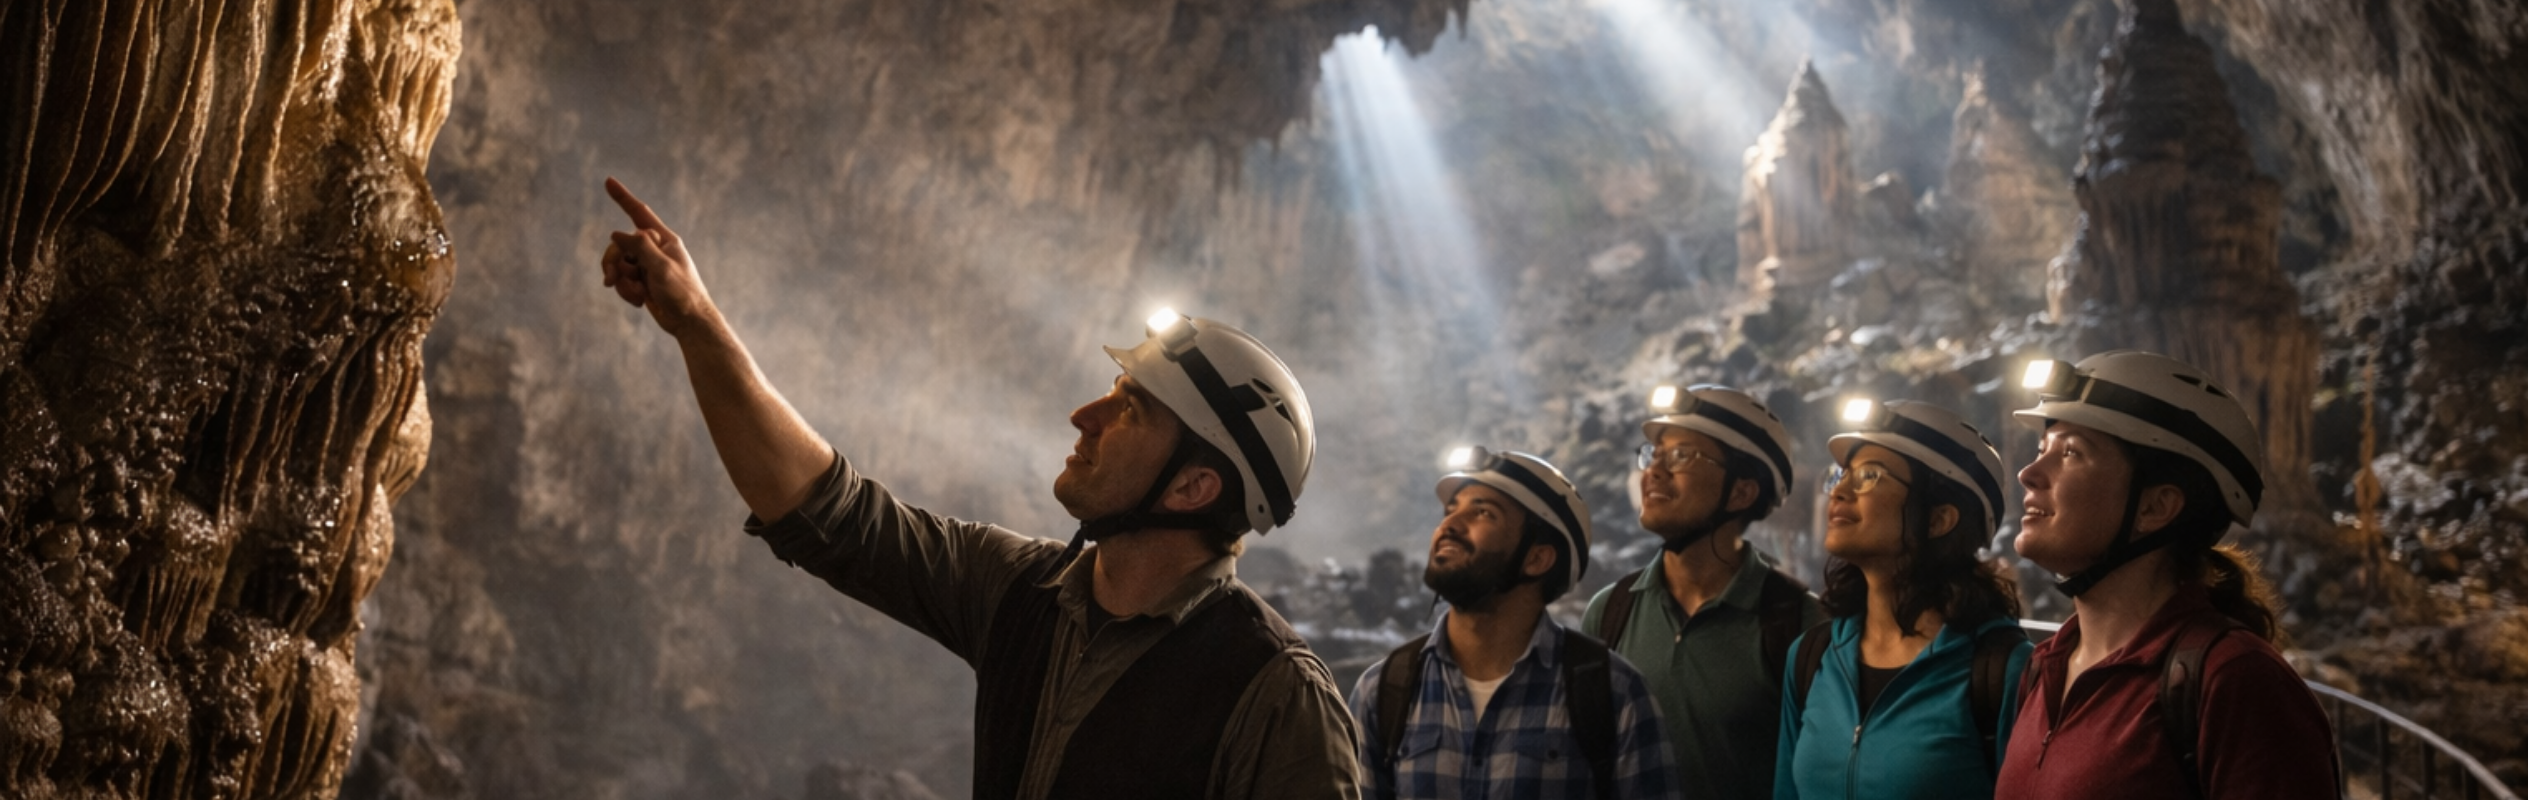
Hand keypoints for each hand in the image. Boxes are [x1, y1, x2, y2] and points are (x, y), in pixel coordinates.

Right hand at [600, 177, 714, 337]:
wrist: (689, 323)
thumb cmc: (682, 293)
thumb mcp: (661, 267)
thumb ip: (639, 248)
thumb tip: (617, 234)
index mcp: (664, 240)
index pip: (639, 213)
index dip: (623, 197)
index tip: (608, 181)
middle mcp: (655, 249)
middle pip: (620, 245)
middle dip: (613, 262)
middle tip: (609, 279)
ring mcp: (648, 265)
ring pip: (618, 264)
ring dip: (621, 282)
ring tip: (636, 295)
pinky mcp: (643, 281)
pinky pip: (622, 280)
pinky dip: (626, 291)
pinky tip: (639, 302)